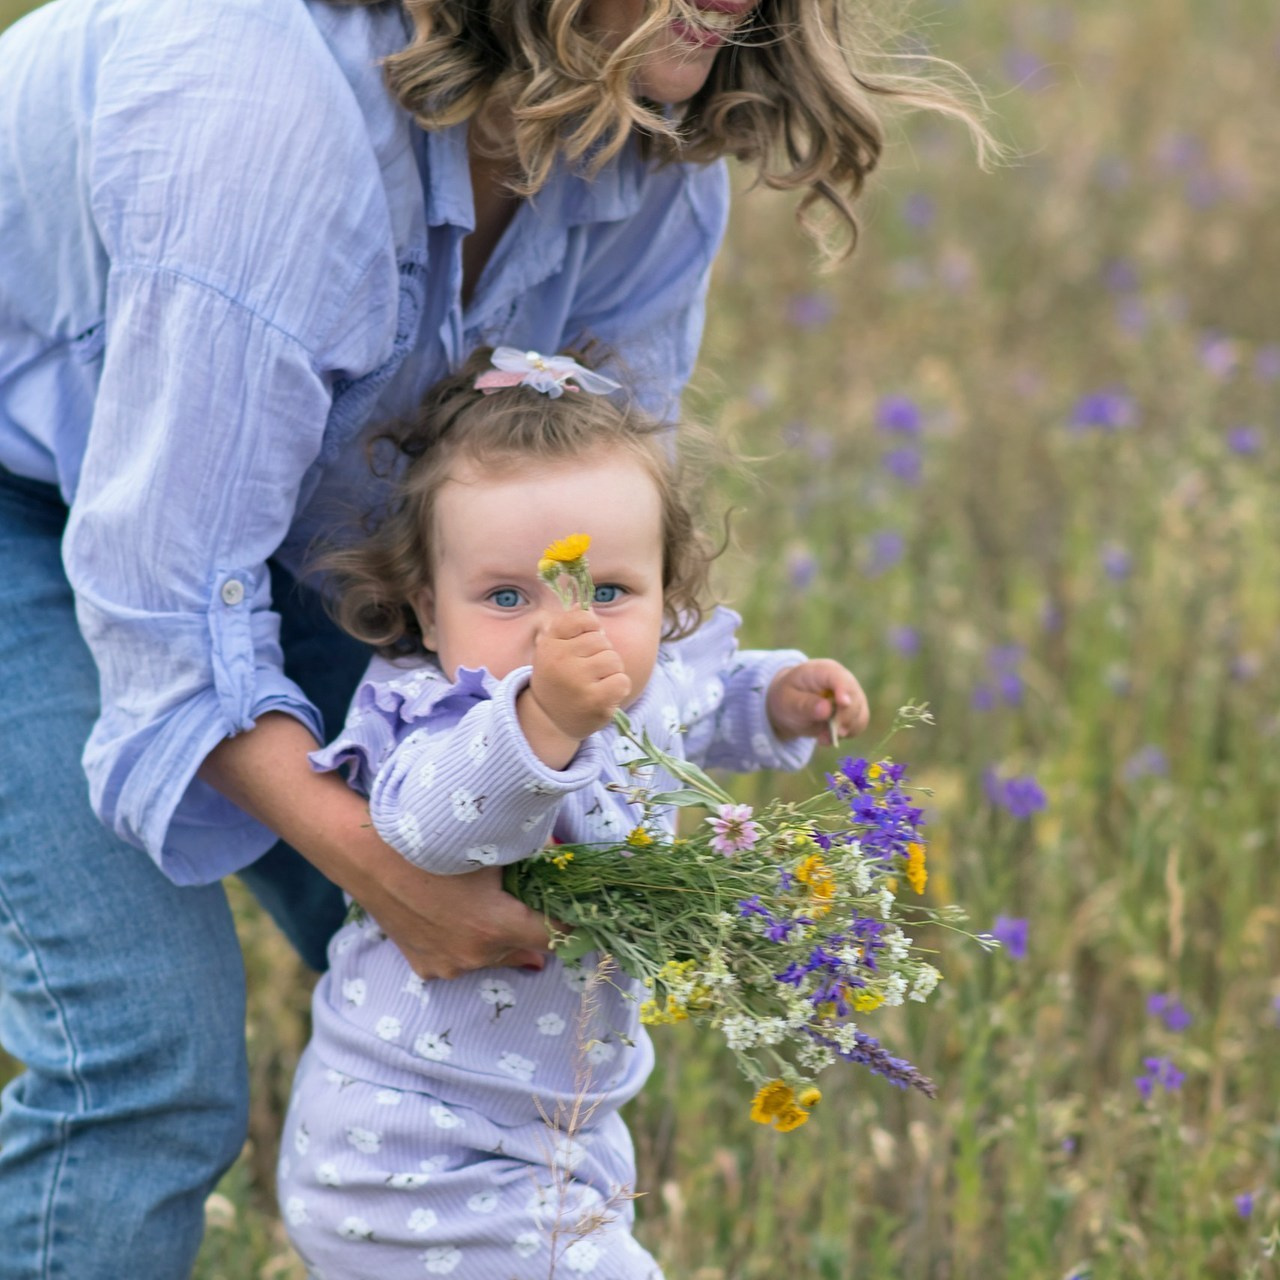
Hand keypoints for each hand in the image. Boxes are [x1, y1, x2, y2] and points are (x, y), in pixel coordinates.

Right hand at [198, 712, 554, 979]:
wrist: (368, 856)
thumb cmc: (434, 843)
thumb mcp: (491, 845)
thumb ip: (535, 857)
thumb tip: (567, 858)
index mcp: (495, 926)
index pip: (554, 935)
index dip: (570, 920)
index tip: (580, 909)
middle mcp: (474, 955)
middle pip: (526, 949)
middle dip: (536, 926)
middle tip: (539, 900)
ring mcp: (448, 965)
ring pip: (494, 956)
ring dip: (503, 936)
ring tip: (495, 904)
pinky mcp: (426, 966)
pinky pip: (463, 959)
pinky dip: (471, 943)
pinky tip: (462, 915)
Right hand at [519, 610, 630, 765]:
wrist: (550, 720)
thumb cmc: (558, 679)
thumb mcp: (554, 649)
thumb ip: (570, 626)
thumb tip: (586, 604)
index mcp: (549, 644)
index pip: (582, 618)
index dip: (590, 627)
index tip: (583, 643)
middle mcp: (560, 660)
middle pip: (601, 640)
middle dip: (601, 653)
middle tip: (586, 671)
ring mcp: (577, 682)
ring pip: (613, 659)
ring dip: (610, 671)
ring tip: (595, 683)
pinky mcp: (595, 701)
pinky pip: (622, 680)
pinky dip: (618, 687)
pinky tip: (604, 695)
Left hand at [766, 659, 869, 745]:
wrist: (790, 704)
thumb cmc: (787, 698)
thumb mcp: (788, 701)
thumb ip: (805, 705)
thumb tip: (826, 710)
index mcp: (823, 671)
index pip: (839, 677)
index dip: (844, 689)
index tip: (843, 704)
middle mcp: (843, 680)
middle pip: (855, 697)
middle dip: (845, 717)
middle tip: (834, 732)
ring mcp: (851, 696)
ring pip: (860, 713)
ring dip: (846, 729)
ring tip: (822, 738)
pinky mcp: (854, 711)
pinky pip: (859, 724)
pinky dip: (846, 734)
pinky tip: (826, 738)